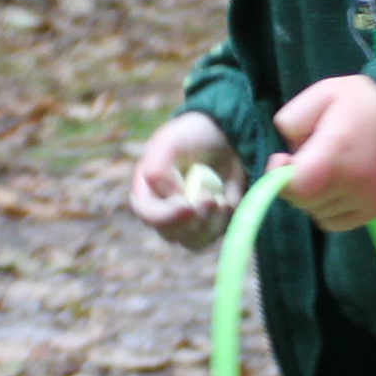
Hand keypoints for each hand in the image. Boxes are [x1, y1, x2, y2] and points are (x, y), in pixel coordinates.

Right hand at [129, 112, 245, 245]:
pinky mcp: (211, 224)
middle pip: (172, 234)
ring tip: (220, 199)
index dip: (166, 216)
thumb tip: (172, 197)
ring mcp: (188, 222)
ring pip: (194, 241)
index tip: (187, 204)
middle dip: (194, 219)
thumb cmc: (191, 135)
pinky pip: (218, 235)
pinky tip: (228, 198)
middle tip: (210, 196)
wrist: (224, 134)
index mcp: (147, 192)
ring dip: (211, 223)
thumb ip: (159, 169)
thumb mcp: (170, 142)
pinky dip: (226, 220)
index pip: (149, 215)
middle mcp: (164, 212)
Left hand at [271, 75, 375, 230]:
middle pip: (305, 201)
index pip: (300, 187)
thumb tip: (287, 152)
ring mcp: (370, 201)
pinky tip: (335, 187)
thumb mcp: (323, 92)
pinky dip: (327, 209)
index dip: (281, 178)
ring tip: (326, 170)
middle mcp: (357, 183)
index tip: (282, 159)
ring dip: (313, 197)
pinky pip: (334, 223)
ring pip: (318, 214)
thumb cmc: (361, 103)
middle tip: (307, 158)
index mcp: (340, 151)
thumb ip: (294, 118)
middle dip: (296, 182)